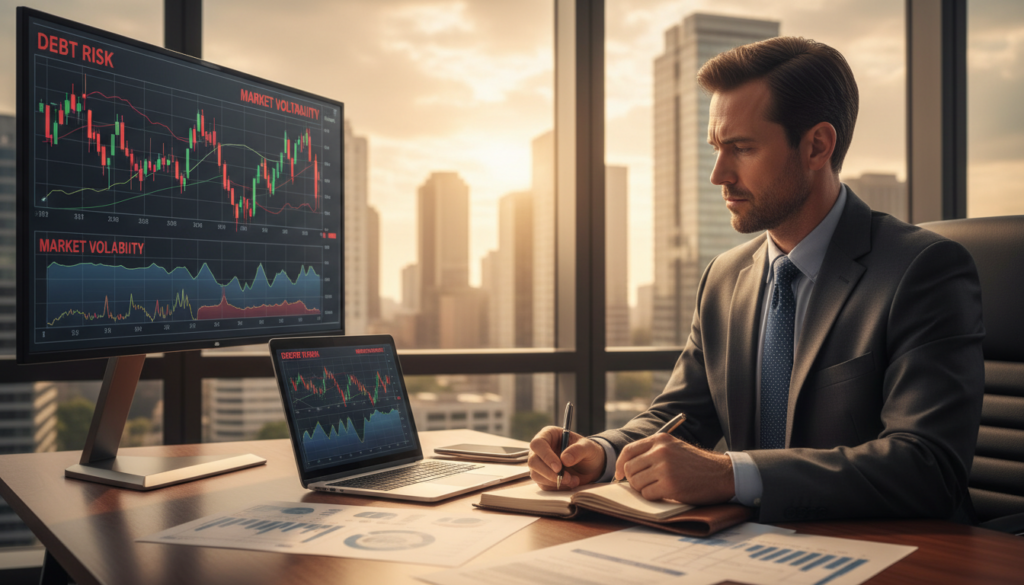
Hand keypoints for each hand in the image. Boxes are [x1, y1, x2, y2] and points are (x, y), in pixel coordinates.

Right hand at [528, 426, 605, 489]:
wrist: (591, 466)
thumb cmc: (587, 452)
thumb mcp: (588, 447)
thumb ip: (578, 450)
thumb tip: (564, 459)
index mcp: (548, 435)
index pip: (538, 444)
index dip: (546, 456)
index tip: (558, 468)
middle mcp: (540, 449)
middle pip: (533, 461)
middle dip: (550, 473)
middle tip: (567, 478)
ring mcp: (540, 464)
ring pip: (536, 475)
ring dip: (554, 481)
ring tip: (573, 480)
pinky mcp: (543, 477)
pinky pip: (543, 485)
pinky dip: (557, 487)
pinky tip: (570, 483)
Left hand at [615, 433, 734, 504]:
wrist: (721, 474)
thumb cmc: (696, 464)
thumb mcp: (674, 448)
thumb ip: (652, 452)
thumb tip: (625, 466)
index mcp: (660, 440)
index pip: (628, 451)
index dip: (619, 465)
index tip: (619, 475)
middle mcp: (660, 451)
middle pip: (629, 469)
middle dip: (633, 480)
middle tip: (645, 485)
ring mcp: (665, 468)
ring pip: (636, 483)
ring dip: (644, 489)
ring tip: (658, 488)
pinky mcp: (670, 485)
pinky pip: (647, 494)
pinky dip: (653, 497)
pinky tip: (665, 494)